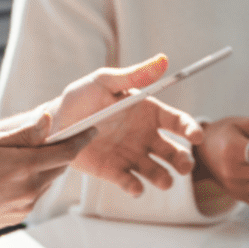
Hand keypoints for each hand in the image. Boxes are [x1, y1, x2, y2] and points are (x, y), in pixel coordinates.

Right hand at [0, 113, 90, 235]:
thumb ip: (24, 133)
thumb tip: (48, 119)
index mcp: (26, 165)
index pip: (67, 151)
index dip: (82, 139)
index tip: (91, 130)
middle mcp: (32, 188)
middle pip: (60, 166)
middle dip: (59, 153)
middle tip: (50, 141)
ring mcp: (26, 204)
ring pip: (46, 182)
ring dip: (42, 169)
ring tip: (19, 162)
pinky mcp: (19, 216)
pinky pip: (34, 196)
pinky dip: (30, 185)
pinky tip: (8, 180)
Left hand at [49, 55, 204, 194]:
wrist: (52, 124)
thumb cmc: (80, 98)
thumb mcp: (105, 82)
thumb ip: (134, 75)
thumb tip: (164, 60)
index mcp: (147, 113)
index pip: (178, 122)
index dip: (190, 129)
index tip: (196, 137)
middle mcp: (144, 137)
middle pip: (173, 152)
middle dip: (183, 161)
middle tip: (184, 166)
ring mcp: (131, 156)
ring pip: (156, 171)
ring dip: (163, 178)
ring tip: (164, 180)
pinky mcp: (114, 172)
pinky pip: (130, 183)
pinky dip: (135, 187)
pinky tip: (135, 186)